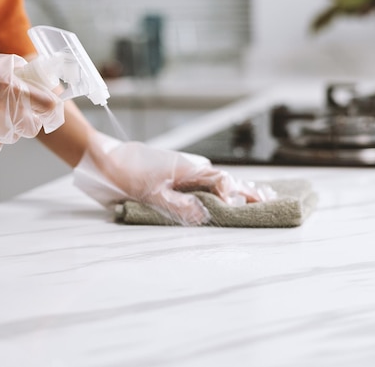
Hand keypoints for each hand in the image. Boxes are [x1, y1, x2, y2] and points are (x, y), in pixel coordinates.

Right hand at [0, 47, 63, 154]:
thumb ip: (19, 76)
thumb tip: (47, 87)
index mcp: (10, 85)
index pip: (49, 106)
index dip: (52, 109)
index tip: (50, 109)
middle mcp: (2, 109)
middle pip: (32, 127)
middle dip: (26, 120)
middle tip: (8, 108)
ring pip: (12, 137)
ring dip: (5, 128)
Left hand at [74, 132, 275, 224]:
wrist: (104, 158)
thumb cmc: (126, 173)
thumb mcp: (150, 193)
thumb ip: (178, 205)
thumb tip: (206, 215)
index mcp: (189, 170)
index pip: (221, 182)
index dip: (234, 196)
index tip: (244, 209)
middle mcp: (190, 168)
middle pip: (225, 180)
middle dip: (246, 191)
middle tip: (270, 200)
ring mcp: (183, 170)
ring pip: (215, 180)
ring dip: (235, 189)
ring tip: (258, 195)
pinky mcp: (174, 174)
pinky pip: (202, 181)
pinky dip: (218, 188)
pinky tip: (223, 193)